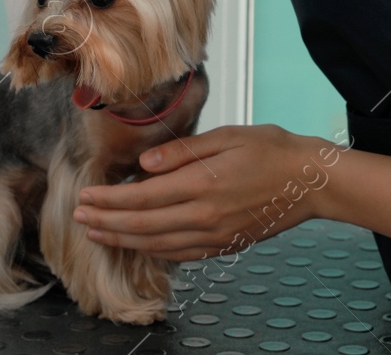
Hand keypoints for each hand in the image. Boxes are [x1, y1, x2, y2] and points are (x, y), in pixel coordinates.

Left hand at [72, 124, 329, 260]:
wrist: (310, 181)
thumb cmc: (272, 149)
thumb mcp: (227, 136)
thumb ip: (183, 151)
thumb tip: (145, 165)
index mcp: (202, 184)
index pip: (141, 197)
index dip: (109, 200)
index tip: (85, 196)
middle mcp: (204, 215)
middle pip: (142, 224)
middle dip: (106, 221)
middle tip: (79, 217)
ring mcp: (214, 235)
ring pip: (157, 244)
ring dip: (123, 239)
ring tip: (98, 233)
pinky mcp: (224, 245)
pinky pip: (180, 254)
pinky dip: (153, 251)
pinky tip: (138, 244)